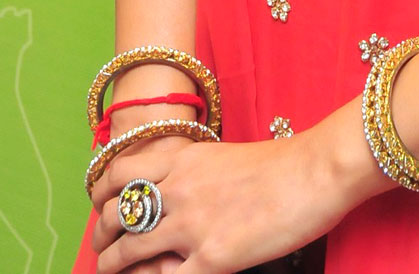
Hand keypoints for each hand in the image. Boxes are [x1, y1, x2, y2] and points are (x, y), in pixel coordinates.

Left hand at [90, 132, 347, 273]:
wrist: (317, 171)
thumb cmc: (284, 163)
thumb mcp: (226, 156)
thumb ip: (195, 171)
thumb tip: (178, 191)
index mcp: (184, 157)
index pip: (118, 171)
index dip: (101, 192)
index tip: (102, 205)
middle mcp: (180, 188)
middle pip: (116, 213)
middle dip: (101, 235)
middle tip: (104, 245)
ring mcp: (193, 224)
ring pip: (128, 251)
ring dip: (112, 265)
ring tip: (109, 271)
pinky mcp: (213, 257)